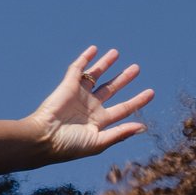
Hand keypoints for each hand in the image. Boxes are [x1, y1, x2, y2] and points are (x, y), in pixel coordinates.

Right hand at [29, 45, 154, 162]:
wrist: (44, 138)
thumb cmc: (70, 145)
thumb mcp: (98, 142)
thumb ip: (120, 133)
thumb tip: (143, 127)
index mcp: (99, 122)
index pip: (123, 108)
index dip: (138, 100)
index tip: (151, 92)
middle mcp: (90, 107)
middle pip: (111, 89)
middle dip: (123, 79)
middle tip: (136, 68)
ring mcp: (79, 95)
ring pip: (95, 76)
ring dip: (105, 64)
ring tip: (117, 52)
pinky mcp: (67, 85)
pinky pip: (78, 69)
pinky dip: (86, 58)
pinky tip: (94, 49)